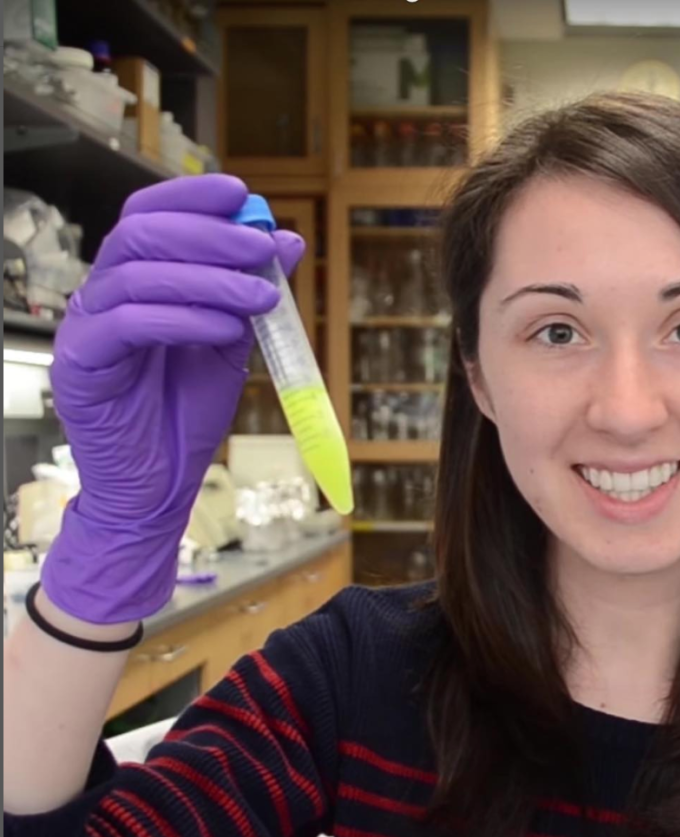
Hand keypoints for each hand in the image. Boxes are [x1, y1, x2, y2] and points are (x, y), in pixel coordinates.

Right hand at [41, 175, 304, 623]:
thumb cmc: (185, 413)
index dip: (191, 197)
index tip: (241, 196)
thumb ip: (250, 294)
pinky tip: (225, 329)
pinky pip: (130, 323)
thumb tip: (286, 242)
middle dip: (208, 235)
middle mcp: (102, 295)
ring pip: (136, 273)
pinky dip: (185, 318)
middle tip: (262, 250)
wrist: (157, 484)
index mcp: (134, 282)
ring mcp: (85, 327)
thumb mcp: (229, 345)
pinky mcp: (80, 364)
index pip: (149, 215)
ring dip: (208, 278)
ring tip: (260, 298)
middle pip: (140, 233)